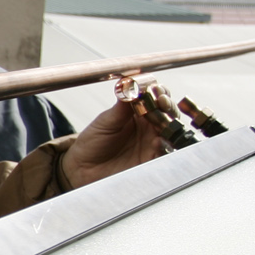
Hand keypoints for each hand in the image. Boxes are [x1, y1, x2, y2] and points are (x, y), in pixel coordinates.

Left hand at [60, 81, 174, 188]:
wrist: (83, 168)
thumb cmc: (92, 143)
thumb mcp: (105, 121)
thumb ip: (121, 107)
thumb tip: (130, 86)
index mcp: (138, 112)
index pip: (156, 97)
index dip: (159, 92)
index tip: (155, 90)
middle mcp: (149, 126)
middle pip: (169, 112)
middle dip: (168, 106)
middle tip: (162, 102)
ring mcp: (152, 143)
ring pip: (171, 131)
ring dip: (170, 124)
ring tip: (162, 121)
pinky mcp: (151, 160)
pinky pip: (164, 152)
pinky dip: (164, 146)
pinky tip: (157, 142)